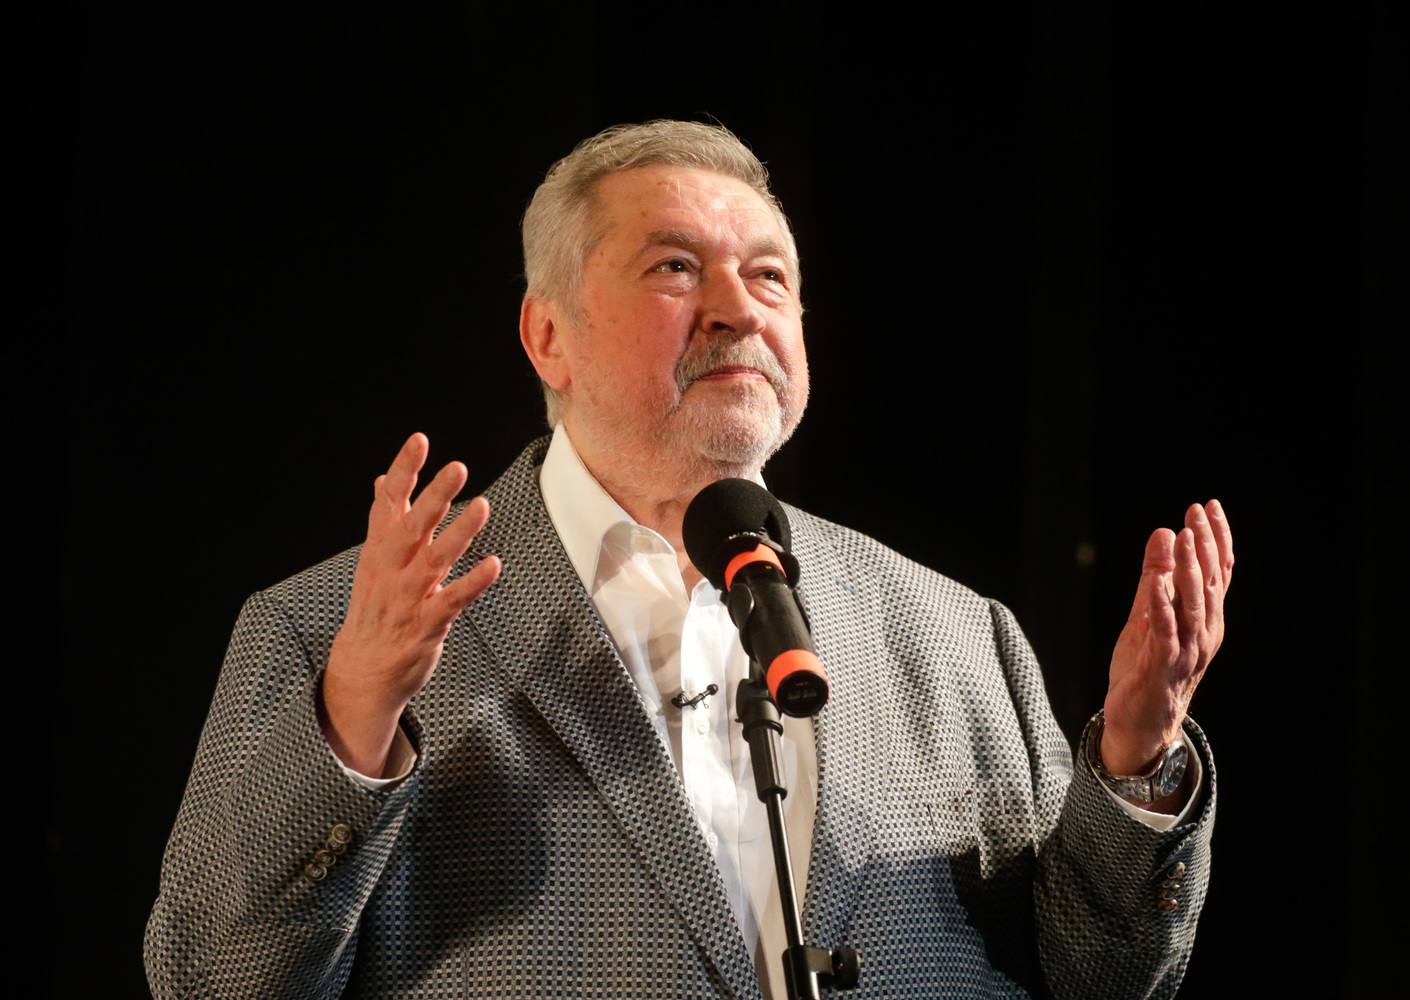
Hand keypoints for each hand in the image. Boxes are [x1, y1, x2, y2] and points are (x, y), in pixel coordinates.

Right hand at [319, 433, 501, 776]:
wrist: (362, 671)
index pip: (388, 503)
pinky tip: (493, 565)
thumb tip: (382, 479)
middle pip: (412, 526)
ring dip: (459, 533)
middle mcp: (390, 569)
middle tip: (457, 467)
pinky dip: (472, 583)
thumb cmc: (375, 609)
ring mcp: (407, 598)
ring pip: (433, 560)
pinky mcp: (426, 625)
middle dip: (434, 496)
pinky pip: (451, 600)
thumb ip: (385, 520)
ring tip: (482, 506)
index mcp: (378, 550)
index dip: (404, 471)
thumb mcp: (374, 561)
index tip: (419, 441)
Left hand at [1102, 500, 1233, 780]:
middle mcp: (1202, 633)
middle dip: (1205, 545)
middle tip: (1197, 512)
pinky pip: (1164, 634)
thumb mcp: (1148, 614)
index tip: (1209, 505)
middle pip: (1210, 583)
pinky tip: (1156, 584)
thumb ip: (1156, 577)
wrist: (1141, 724)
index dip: (1217, 538)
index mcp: (1204, 619)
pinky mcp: (1161, 668)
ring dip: (1189, 570)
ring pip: (1192, 605)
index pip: (1218, 572)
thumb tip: (1164, 533)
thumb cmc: (1147, 669)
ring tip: (1184, 537)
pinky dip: (1161, 608)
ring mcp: (1185, 652)